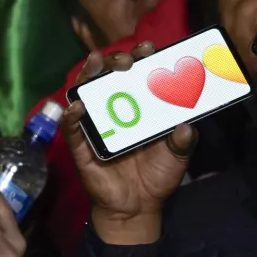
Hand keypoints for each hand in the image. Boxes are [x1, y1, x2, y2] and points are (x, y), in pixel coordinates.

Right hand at [63, 43, 196, 244]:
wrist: (136, 207)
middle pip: (108, 78)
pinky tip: (77, 107)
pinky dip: (71, 117)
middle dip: (115, 62)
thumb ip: (183, 141)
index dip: (141, 59)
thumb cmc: (156, 177)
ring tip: (94, 63)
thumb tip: (185, 127)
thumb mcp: (177, 157)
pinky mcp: (81, 147)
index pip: (138, 76)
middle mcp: (114, 112)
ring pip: (85, 94)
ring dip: (87, 76)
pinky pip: (71, 130)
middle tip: (126, 61)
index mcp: (139, 108)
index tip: (149, 49)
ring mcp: (95, 127)